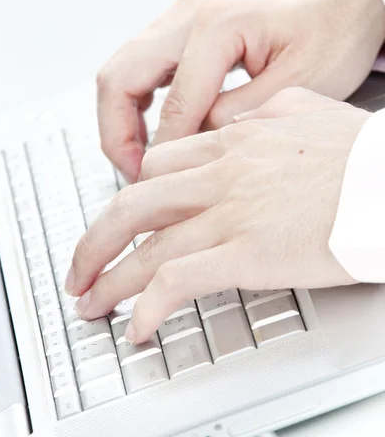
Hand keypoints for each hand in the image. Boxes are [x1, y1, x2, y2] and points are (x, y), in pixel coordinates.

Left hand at [66, 88, 368, 342]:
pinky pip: (177, 279)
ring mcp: (231, 213)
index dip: (133, 196)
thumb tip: (247, 122)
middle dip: (96, 238)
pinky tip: (139, 325)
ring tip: (90, 302)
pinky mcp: (247, 252)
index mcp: (236, 142)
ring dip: (109, 278)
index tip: (124, 218)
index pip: (160, 165)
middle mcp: (222, 174)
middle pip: (134, 204)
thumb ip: (269, 116)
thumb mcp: (309, 111)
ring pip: (145, 244)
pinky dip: (148, 305)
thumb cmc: (365, 156)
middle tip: (81, 265)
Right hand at [97, 0, 384, 181]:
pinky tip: (156, 127)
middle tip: (134, 175)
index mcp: (218, 24)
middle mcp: (190, 13)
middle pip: (119, 77)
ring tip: (141, 159)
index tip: (161, 187)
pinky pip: (144, 64)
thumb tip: (194, 145)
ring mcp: (184, 16)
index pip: (172, 104)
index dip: (162, 154)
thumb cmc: (335, 25)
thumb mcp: (298, 82)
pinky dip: (139, 100)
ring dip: (122, 117)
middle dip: (116, 134)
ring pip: (123, 69)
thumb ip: (238, 116)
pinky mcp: (189, 25)